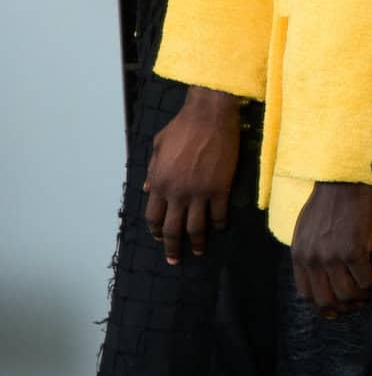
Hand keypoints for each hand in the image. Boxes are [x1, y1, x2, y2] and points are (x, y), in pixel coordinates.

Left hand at [144, 87, 240, 265]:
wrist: (209, 116)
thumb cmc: (182, 127)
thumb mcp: (158, 147)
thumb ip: (153, 170)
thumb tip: (148, 188)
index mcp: (160, 182)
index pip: (154, 216)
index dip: (157, 231)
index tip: (161, 238)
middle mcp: (177, 193)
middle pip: (173, 229)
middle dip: (173, 248)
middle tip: (175, 260)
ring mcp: (199, 193)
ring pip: (196, 228)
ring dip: (197, 243)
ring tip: (200, 251)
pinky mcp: (220, 189)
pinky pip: (219, 215)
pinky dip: (219, 225)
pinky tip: (220, 228)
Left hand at [291, 181, 371, 312]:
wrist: (343, 179)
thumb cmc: (329, 199)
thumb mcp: (307, 229)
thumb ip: (309, 252)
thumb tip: (321, 273)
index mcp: (299, 254)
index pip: (306, 295)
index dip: (323, 307)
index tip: (337, 308)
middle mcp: (312, 259)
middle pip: (326, 301)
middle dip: (345, 307)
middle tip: (359, 301)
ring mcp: (332, 256)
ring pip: (348, 295)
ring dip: (364, 296)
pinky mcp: (353, 250)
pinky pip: (366, 281)